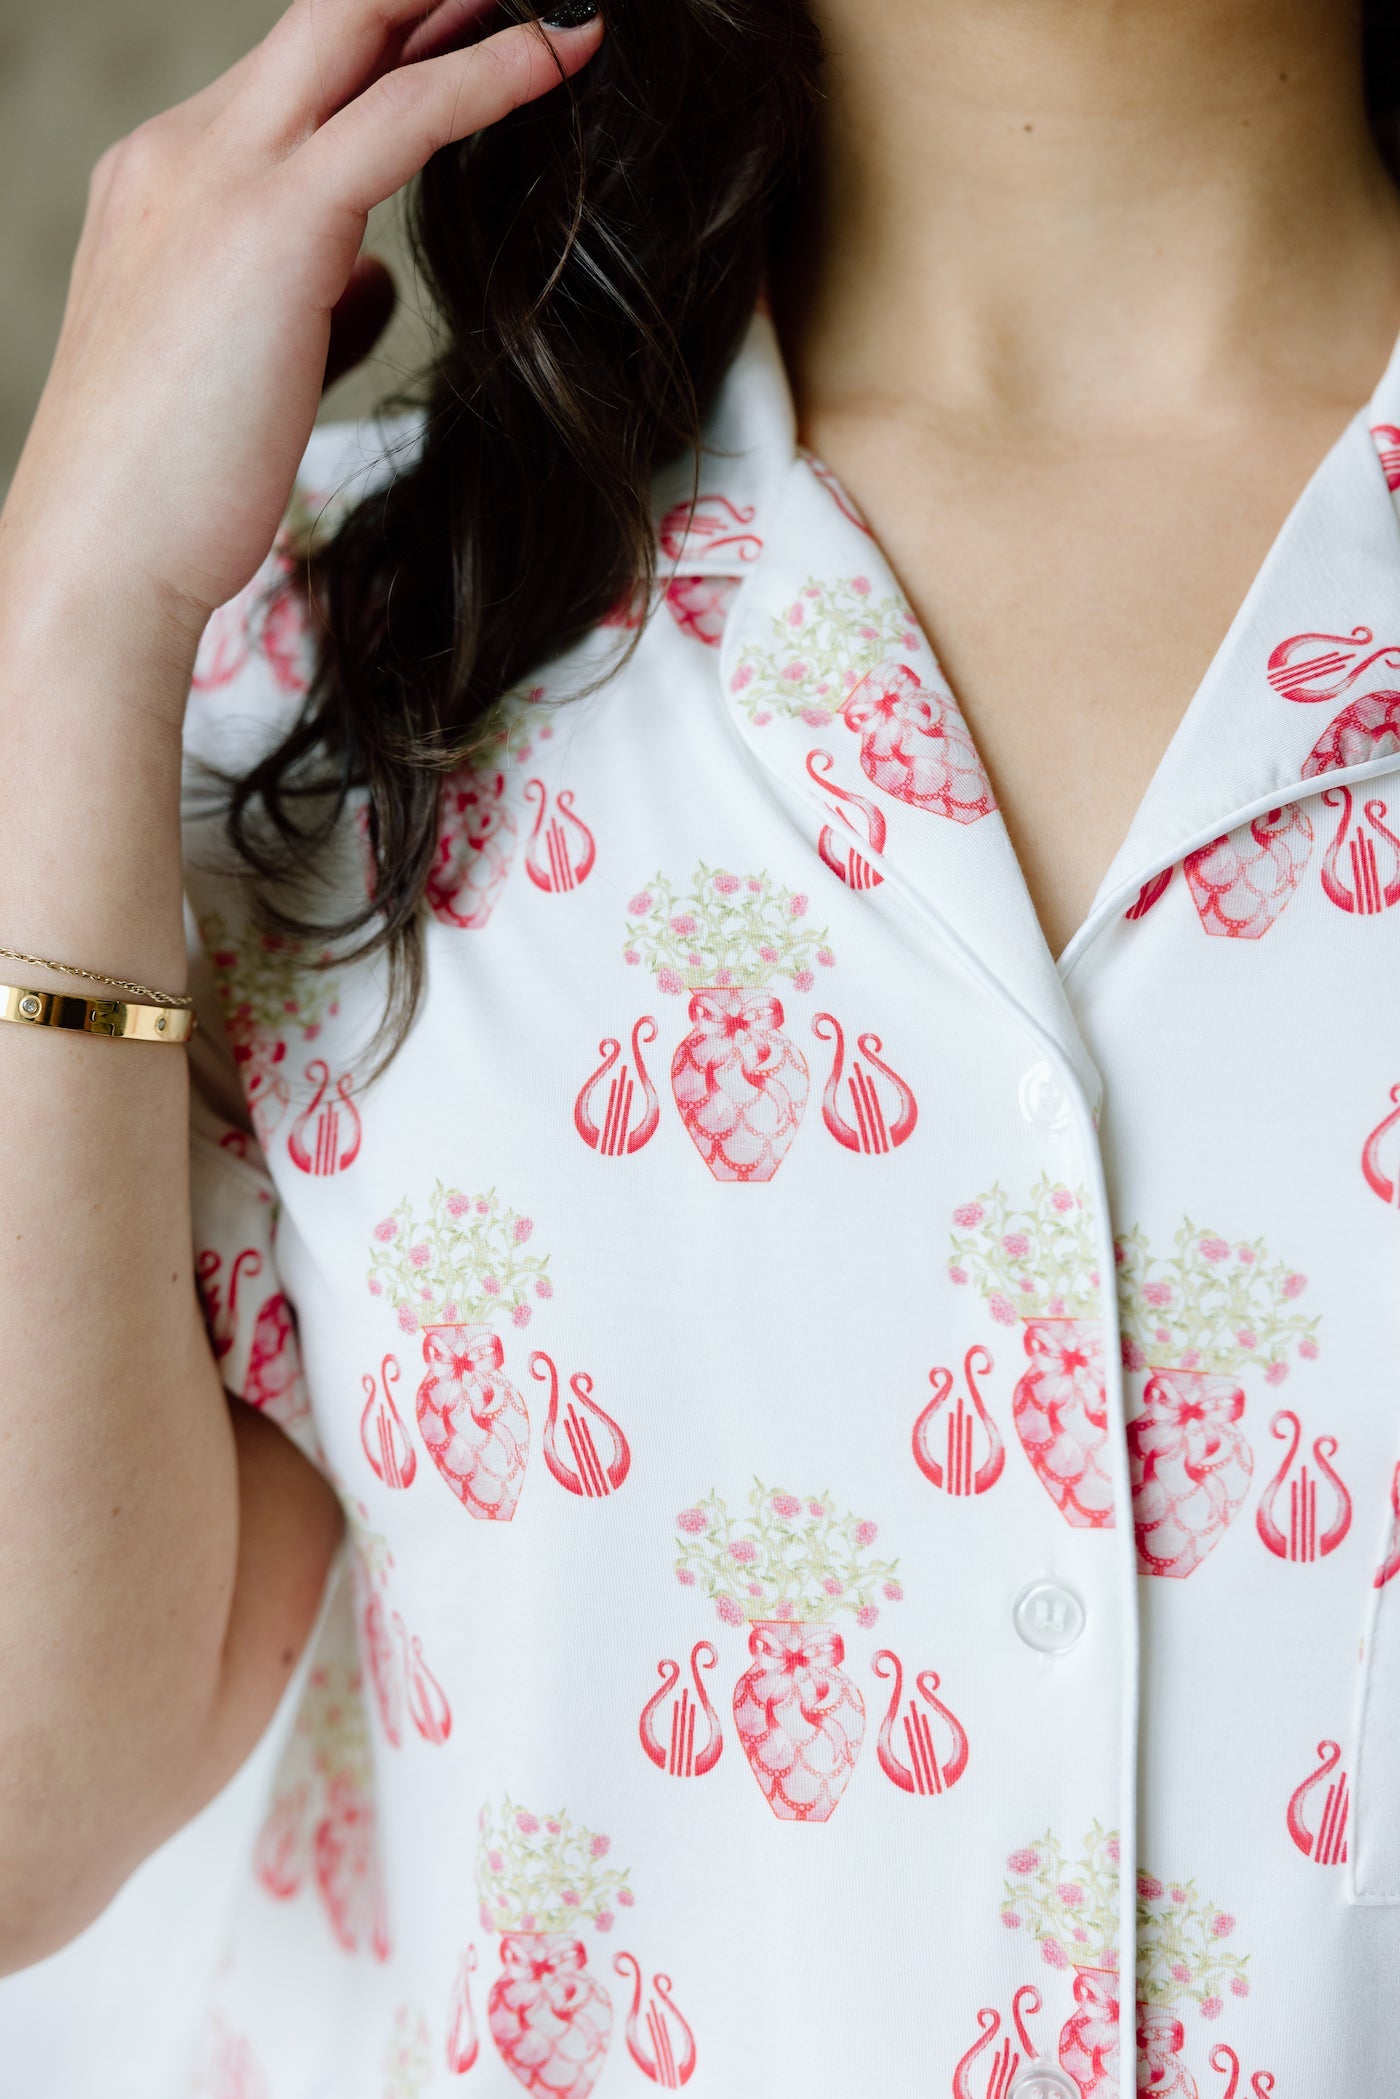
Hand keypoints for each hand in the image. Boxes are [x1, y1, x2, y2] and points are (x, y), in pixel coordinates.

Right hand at [2, 0, 602, 659]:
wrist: (102, 552)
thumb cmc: (170, 486)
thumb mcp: (246, 364)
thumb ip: (307, 297)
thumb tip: (370, 281)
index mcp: (165, 181)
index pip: (291, 78)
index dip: (388, 43)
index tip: (470, 29)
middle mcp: (182, 153)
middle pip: (323, 20)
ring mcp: (218, 175)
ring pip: (356, 28)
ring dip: (466, 7)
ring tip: (562, 6)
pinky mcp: (273, 224)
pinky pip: (405, 113)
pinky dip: (493, 71)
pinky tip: (565, 50)